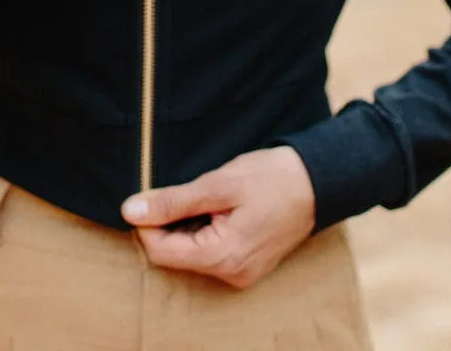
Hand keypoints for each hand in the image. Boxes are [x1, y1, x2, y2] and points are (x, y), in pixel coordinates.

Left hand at [120, 146, 315, 289]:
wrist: (320, 182)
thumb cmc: (272, 178)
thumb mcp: (218, 184)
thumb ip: (172, 201)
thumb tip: (130, 211)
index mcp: (222, 257)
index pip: (160, 251)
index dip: (147, 223)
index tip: (153, 196)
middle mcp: (231, 274)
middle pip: (174, 255)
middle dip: (169, 224)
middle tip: (186, 192)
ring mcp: (242, 273)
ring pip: (191, 253)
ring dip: (187, 226)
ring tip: (209, 199)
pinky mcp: (248, 265)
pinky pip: (211, 253)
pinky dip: (204, 231)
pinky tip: (219, 209)